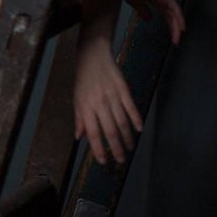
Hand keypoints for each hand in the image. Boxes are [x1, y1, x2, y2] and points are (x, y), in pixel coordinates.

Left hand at [73, 35, 141, 164]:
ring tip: (130, 148)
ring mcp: (113, 96)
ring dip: (127, 137)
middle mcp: (99, 103)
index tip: (103, 161)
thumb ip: (79, 118)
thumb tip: (79, 137)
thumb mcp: (76, 98)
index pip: (93, 132)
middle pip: (110, 130)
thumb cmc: (83, 79)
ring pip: (122, 122)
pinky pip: (131, 107)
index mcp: (86, 106)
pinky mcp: (124, 89)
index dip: (98, 148)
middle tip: (121, 160)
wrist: (93, 55)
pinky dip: (136, 119)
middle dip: (116, 148)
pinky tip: (139, 130)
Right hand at [118, 0, 184, 44]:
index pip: (166, 12)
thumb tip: (149, 19)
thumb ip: (142, 9)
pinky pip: (175, 8)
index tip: (171, 35)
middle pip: (172, 14)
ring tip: (177, 39)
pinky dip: (179, 18)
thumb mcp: (135, 1)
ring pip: (175, 13)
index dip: (169, 23)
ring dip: (177, 26)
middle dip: (174, 27)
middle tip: (176, 40)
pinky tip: (181, 28)